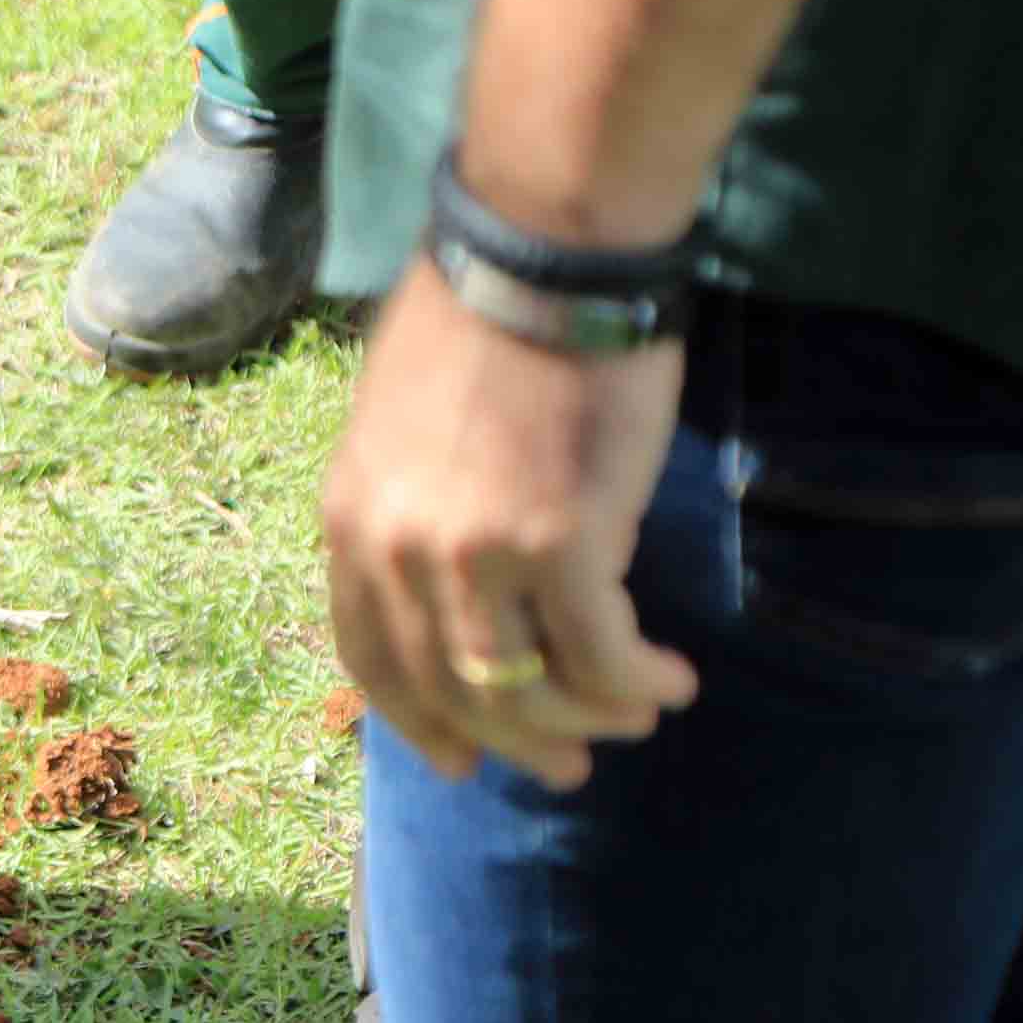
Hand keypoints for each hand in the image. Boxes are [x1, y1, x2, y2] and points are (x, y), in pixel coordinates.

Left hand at [320, 260, 700, 787]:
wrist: (543, 251)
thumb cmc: (489, 315)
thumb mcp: (403, 420)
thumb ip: (413, 503)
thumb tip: (453, 570)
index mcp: (352, 518)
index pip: (370, 656)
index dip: (415, 721)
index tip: (458, 759)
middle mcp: (399, 549)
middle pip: (451, 690)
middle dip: (514, 744)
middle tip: (567, 771)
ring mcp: (475, 553)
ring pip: (528, 689)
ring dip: (588, 721)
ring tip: (637, 719)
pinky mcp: (561, 544)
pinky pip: (601, 655)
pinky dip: (639, 683)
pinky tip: (671, 683)